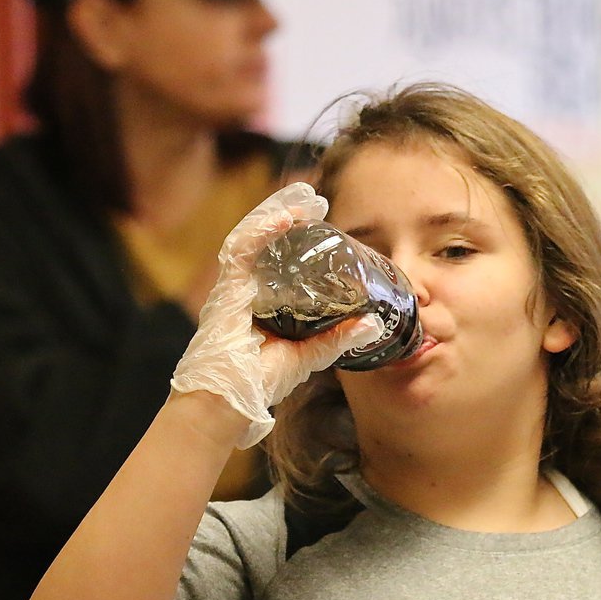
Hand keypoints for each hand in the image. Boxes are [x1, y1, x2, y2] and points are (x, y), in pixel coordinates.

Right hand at [169, 182, 380, 447]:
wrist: (229, 400)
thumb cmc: (261, 382)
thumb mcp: (311, 355)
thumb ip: (339, 339)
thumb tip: (374, 325)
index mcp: (266, 302)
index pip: (281, 259)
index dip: (297, 238)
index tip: (323, 221)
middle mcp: (249, 289)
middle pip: (267, 242)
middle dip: (288, 216)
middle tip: (315, 200)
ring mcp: (235, 286)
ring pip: (253, 237)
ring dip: (277, 213)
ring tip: (303, 199)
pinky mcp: (226, 289)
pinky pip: (241, 249)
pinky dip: (261, 229)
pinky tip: (282, 217)